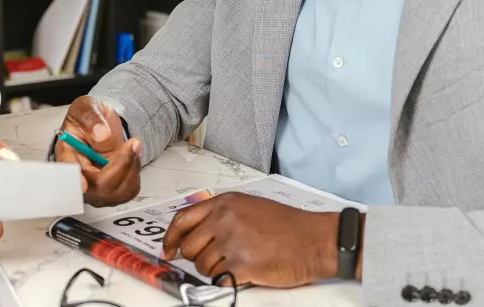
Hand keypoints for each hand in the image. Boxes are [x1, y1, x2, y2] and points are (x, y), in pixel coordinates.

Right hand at [53, 96, 141, 206]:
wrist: (102, 123)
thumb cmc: (89, 117)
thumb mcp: (86, 106)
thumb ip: (91, 118)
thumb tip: (101, 135)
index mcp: (67, 154)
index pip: (69, 174)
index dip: (76, 181)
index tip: (83, 185)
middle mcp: (79, 176)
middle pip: (99, 187)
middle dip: (121, 164)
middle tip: (132, 143)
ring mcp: (94, 187)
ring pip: (117, 191)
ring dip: (131, 166)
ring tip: (130, 146)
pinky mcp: (110, 192)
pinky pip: (128, 191)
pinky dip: (135, 172)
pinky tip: (129, 157)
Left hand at [160, 192, 341, 287]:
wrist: (315, 240)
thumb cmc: (288, 226)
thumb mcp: (250, 206)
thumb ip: (221, 216)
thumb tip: (196, 234)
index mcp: (225, 203)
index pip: (182, 219)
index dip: (171, 238)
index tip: (168, 250)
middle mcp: (225, 219)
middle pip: (189, 246)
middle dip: (198, 258)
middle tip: (216, 259)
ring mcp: (232, 242)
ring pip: (202, 266)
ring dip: (215, 270)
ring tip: (238, 263)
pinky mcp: (241, 264)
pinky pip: (218, 279)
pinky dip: (227, 280)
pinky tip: (243, 272)